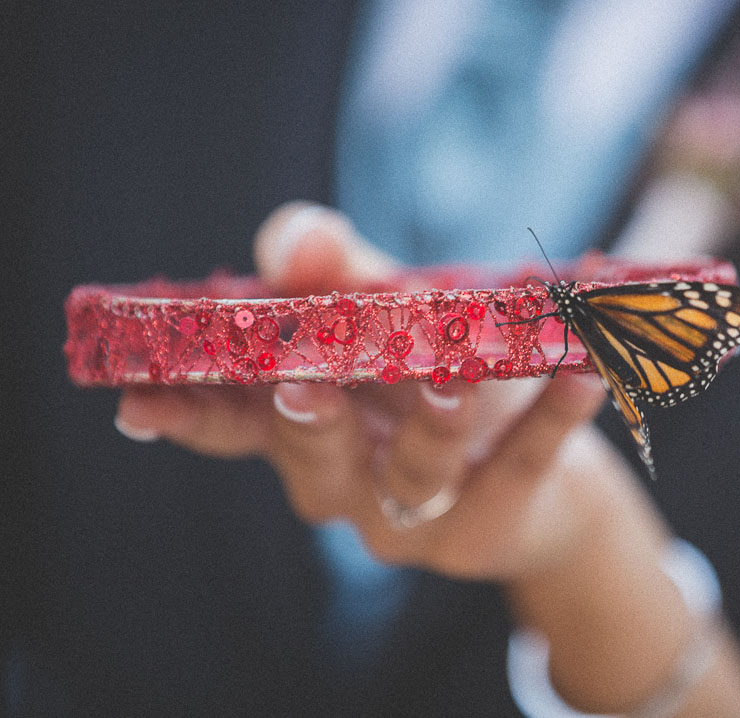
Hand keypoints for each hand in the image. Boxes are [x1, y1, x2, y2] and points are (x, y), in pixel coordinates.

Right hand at [115, 201, 609, 579]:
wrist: (545, 473)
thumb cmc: (445, 378)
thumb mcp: (395, 317)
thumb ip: (344, 273)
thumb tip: (294, 236)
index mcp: (312, 432)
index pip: (236, 429)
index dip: (190, 415)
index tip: (140, 399)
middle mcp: (353, 484)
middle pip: (317, 467)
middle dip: (310, 428)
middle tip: (307, 387)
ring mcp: (422, 515)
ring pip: (415, 477)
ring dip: (434, 426)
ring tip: (457, 379)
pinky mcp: (499, 520)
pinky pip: (524, 466)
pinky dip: (551, 420)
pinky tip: (582, 375)